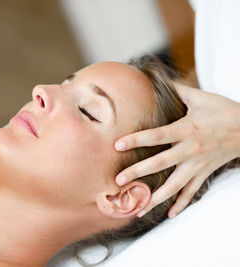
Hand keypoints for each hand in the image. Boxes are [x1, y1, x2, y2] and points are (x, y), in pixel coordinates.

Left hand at [114, 84, 239, 217]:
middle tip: (119, 181)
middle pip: (161, 163)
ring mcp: (198, 165)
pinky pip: (191, 192)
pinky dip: (181, 204)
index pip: (158, 136)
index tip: (118, 145)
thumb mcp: (200, 97)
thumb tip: (154, 79)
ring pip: (175, 185)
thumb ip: (177, 90)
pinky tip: (169, 214)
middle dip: (139, 172)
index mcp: (187, 129)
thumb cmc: (222, 110)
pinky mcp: (204, 173)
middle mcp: (190, 149)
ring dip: (156, 197)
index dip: (137, 140)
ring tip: (138, 208)